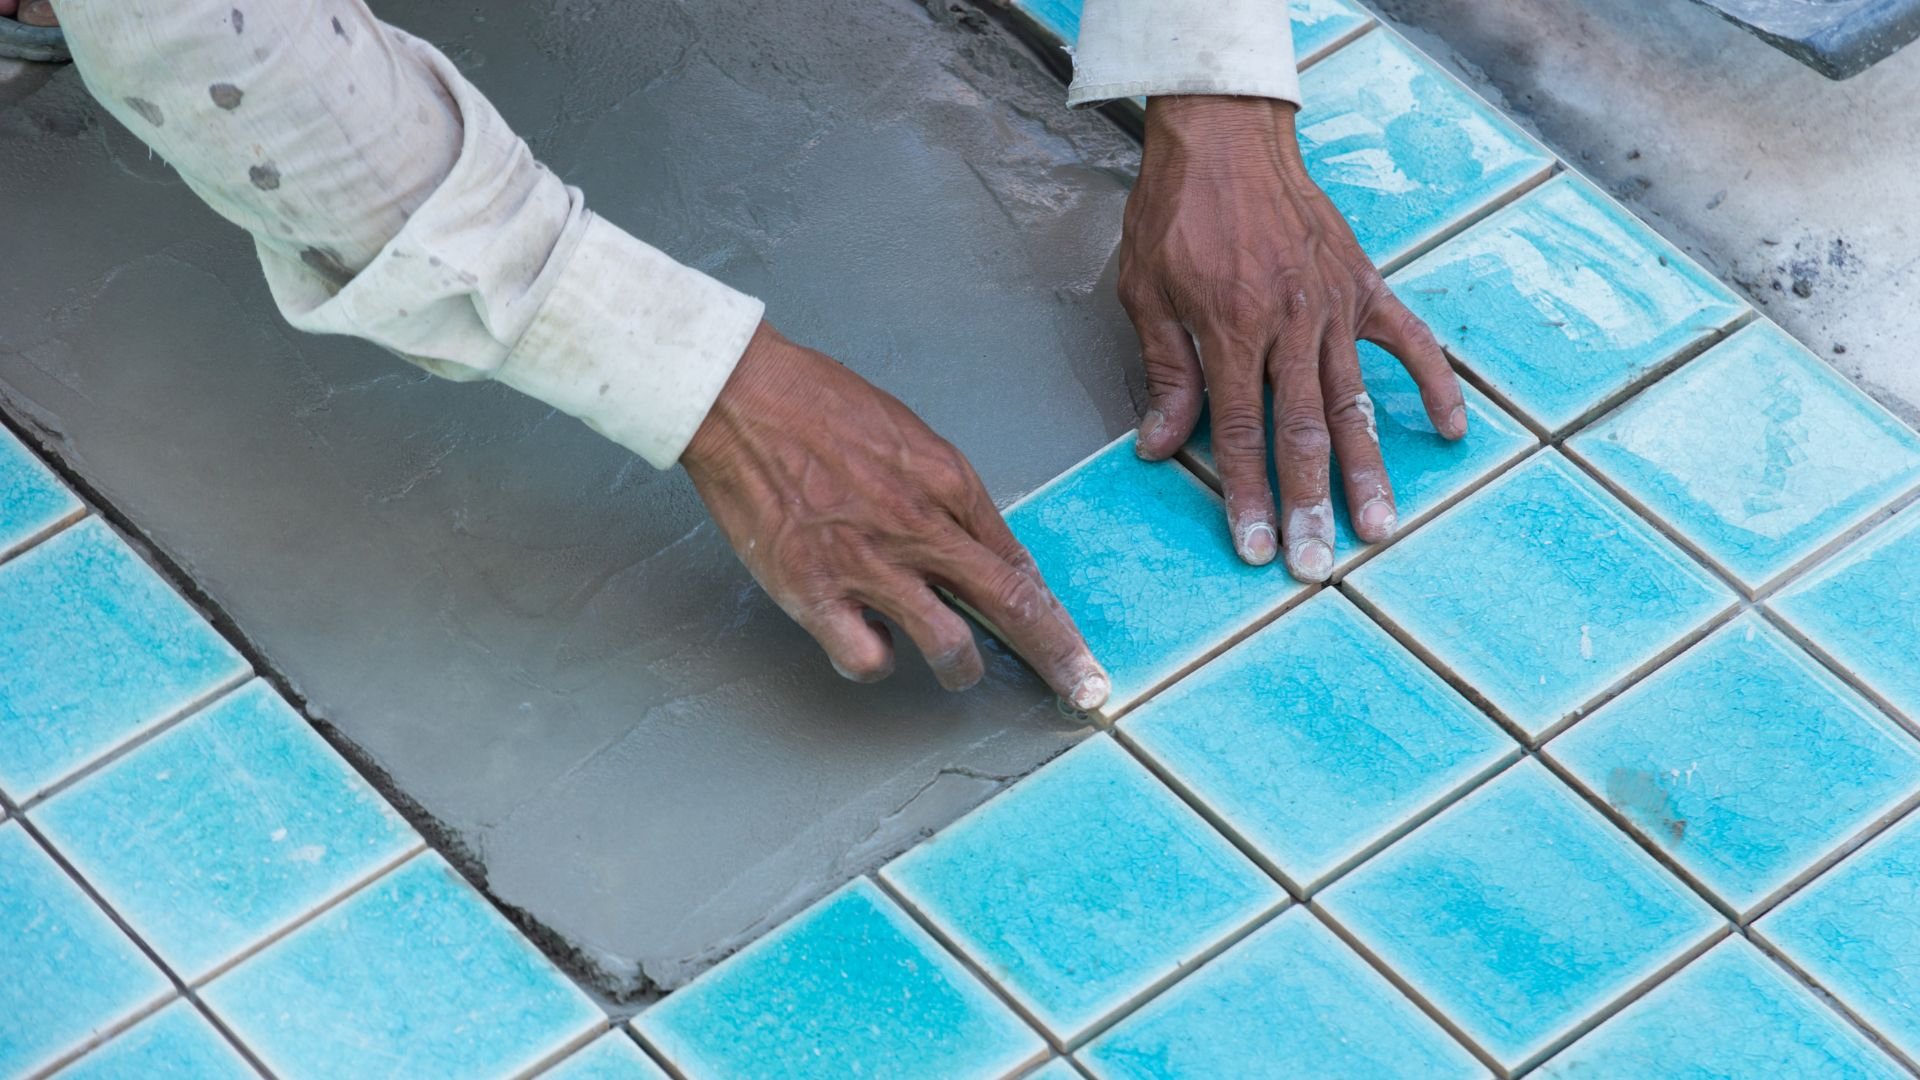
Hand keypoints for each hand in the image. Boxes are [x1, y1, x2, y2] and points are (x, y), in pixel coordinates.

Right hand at [683, 322, 1109, 709]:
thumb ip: (950, 498)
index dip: (1056, 617)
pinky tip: (868, 643)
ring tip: (952, 668)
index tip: (1078, 652)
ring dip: (958, 669)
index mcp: (948, 484)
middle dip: (1057, 657)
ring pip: (948, 646)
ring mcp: (868, 564)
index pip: (1019, 565)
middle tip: (1083, 691)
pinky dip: (874, 663)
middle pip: (1011, 606)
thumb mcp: (910, 439)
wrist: (742, 398)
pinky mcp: (814, 591)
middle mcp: (919, 528)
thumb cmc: (820, 406)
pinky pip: (865, 659)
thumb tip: (983, 551)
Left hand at [1120, 95, 1466, 581]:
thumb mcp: (1146, 291)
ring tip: (1379, 526)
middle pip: (1303, 432)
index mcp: (1230, 329)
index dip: (1248, 495)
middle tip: (1318, 564)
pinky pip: (1408, 341)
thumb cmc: (1176, 212)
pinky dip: (1433, 385)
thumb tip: (1158, 446)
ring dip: (1367, 469)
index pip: (1240, 432)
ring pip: (1354, 402)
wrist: (1225, 136)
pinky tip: (1449, 432)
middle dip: (1310, 504)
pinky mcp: (1362, 284)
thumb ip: (1164, 371)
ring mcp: (1332, 305)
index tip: (1257, 547)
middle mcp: (1288, 323)